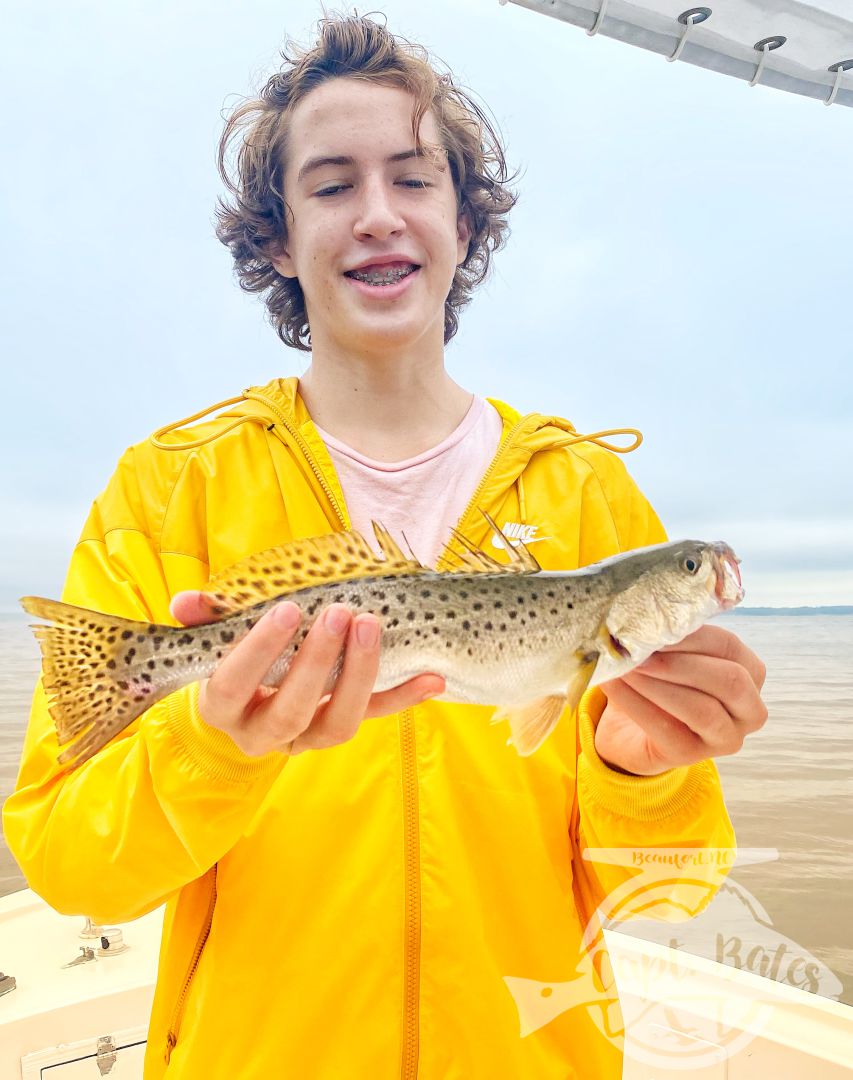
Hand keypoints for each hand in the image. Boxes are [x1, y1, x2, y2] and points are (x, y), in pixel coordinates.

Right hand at [170, 592, 445, 756]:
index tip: (287, 609)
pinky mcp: (338, 732)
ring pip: (337, 723)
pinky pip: (374, 719)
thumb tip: (185, 602)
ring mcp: (306, 738)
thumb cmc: (229, 662)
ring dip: (359, 675)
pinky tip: (431, 677)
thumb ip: (203, 620)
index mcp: (224, 707)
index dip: (258, 650)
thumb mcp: (212, 641)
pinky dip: (404, 698)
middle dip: (318, 661)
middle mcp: (263, 733)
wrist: (242, 710)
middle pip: (292, 708)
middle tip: (339, 613)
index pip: (233, 684)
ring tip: (372, 626)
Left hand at [595, 624, 766, 775]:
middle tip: (641, 650)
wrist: (633, 728)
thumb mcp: (672, 654)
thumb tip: (648, 619)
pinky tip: (613, 684)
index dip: (692, 635)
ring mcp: (726, 738)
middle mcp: (749, 710)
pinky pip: (667, 729)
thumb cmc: (660, 681)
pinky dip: (635, 703)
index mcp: (750, 673)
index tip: (655, 625)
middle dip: (681, 663)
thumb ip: (671, 637)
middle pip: (729, 680)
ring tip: (625, 667)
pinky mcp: (693, 755)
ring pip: (702, 710)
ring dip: (658, 685)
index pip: (729, 646)